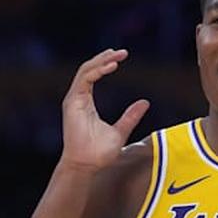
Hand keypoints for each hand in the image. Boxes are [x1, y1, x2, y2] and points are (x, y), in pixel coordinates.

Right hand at [60, 49, 149, 171]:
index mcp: (86, 102)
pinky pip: (84, 80)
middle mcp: (78, 98)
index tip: (122, 57)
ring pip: (85, 70)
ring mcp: (73, 100)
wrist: (87, 165)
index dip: (106, 64)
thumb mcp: (120, 131)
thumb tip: (145, 103)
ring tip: (117, 55)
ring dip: (101, 61)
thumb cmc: (99, 153)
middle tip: (122, 52)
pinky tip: (110, 67)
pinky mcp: (72, 102)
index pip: (93, 75)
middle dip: (105, 58)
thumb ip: (130, 117)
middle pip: (89, 69)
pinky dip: (96, 70)